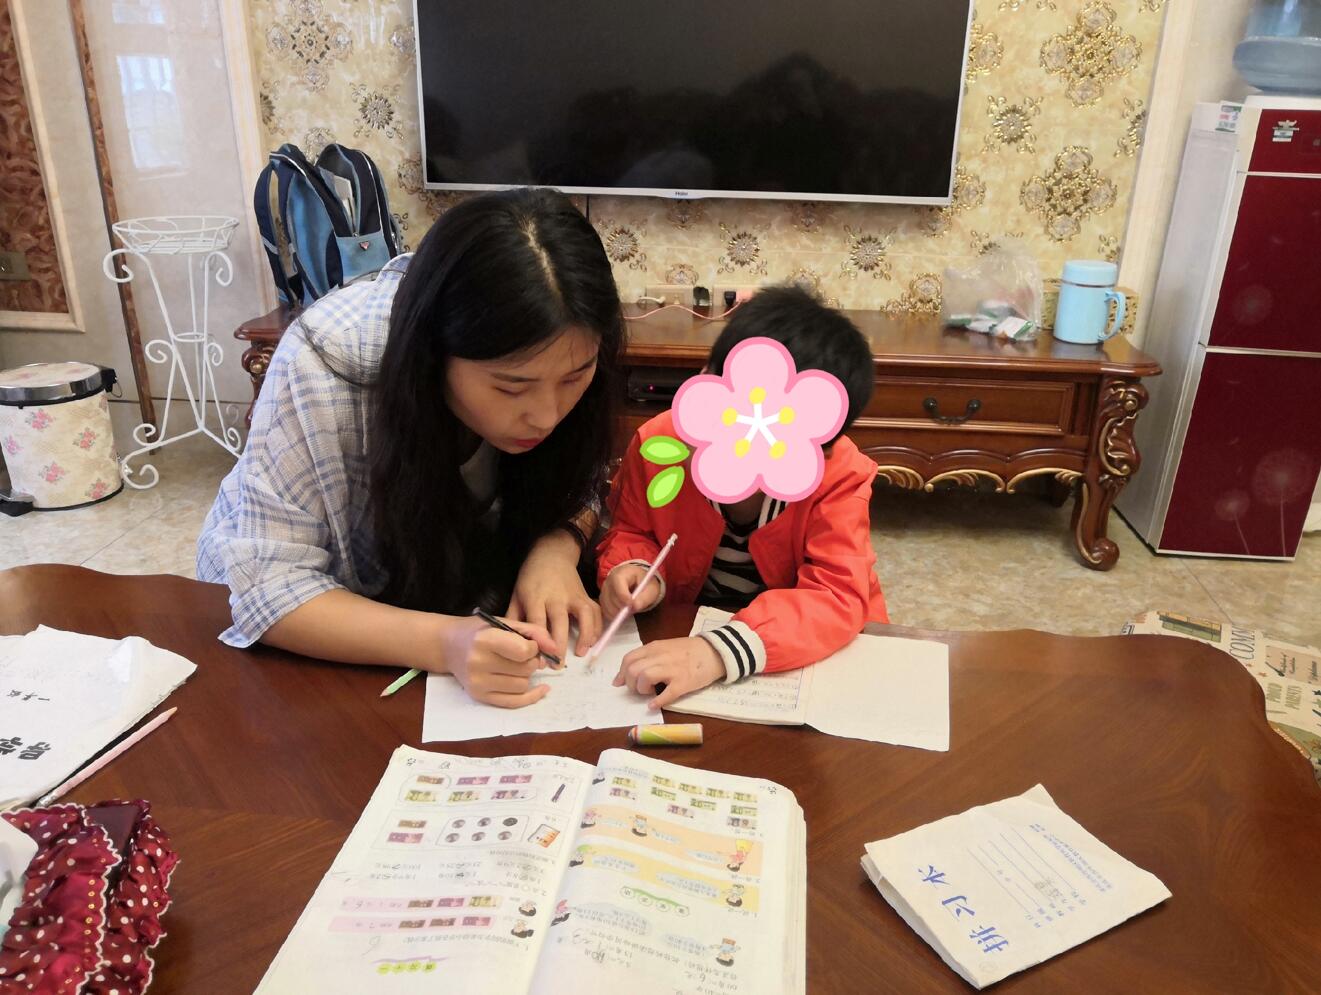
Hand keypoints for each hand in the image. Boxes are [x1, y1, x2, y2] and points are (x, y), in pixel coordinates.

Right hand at [441, 614, 557, 707]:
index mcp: (484, 640)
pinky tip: (542, 688)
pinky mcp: (480, 697)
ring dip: (527, 675)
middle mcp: (478, 663)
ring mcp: (478, 683)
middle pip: (525, 669)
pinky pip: (514, 702)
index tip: (529, 643)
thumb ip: (534, 632)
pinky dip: (531, 696)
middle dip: (531, 661)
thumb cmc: (479, 631)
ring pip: (522, 685)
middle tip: (523, 654)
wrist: (448, 645)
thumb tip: (555, 650)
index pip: (523, 651)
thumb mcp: (504, 622)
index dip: (534, 647)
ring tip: (516, 665)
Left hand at [507, 530, 602, 657]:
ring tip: (580, 653)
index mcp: (535, 597)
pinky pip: (595, 612)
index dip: (539, 642)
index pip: (537, 622)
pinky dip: (597, 627)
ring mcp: (573, 596)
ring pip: (583, 616)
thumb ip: (514, 618)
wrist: (552, 554)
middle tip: (558, 665)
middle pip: (560, 622)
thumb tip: (511, 643)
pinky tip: (592, 641)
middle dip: (559, 646)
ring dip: (584, 636)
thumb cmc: (531, 577)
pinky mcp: (585, 595)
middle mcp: (556, 597)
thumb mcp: (516, 594)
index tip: (539, 660)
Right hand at [599, 564, 662, 620]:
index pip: (618, 584)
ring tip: (630, 609)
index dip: (623, 596)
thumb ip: (644, 598)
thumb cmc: (644, 583)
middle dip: (622, 607)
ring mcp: (604, 590)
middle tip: (633, 610)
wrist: (637, 580)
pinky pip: (605, 610)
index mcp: (622, 573)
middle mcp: (609, 580)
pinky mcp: (602, 599)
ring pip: (607, 605)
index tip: (631, 605)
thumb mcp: (650, 589)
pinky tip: (622, 612)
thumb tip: (635, 607)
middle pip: (611, 597)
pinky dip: (614, 615)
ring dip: (618, 612)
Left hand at [613, 637, 722, 710]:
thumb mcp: (665, 647)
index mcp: (655, 648)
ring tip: (647, 693)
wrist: (714, 651)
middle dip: (629, 683)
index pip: (629, 659)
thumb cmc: (689, 650)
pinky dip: (656, 702)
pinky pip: (666, 694)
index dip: (621, 673)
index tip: (619, 683)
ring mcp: (672, 670)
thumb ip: (648, 657)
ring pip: (645, 677)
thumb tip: (627, 672)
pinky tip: (653, 705)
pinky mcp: (684, 683)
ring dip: (641, 689)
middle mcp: (661, 657)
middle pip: (633, 670)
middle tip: (636, 690)